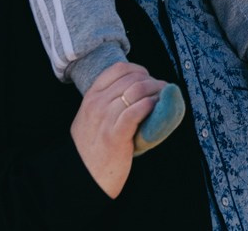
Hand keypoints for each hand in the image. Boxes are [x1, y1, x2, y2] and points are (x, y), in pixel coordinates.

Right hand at [70, 62, 168, 197]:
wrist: (83, 178)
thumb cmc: (93, 149)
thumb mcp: (91, 118)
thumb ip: (105, 103)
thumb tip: (133, 90)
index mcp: (91, 97)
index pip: (119, 69)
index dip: (139, 70)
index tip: (149, 79)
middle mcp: (96, 104)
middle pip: (132, 79)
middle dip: (152, 81)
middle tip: (163, 90)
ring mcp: (104, 119)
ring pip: (136, 91)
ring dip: (156, 92)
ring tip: (163, 99)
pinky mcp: (115, 136)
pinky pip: (135, 112)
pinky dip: (149, 105)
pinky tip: (155, 108)